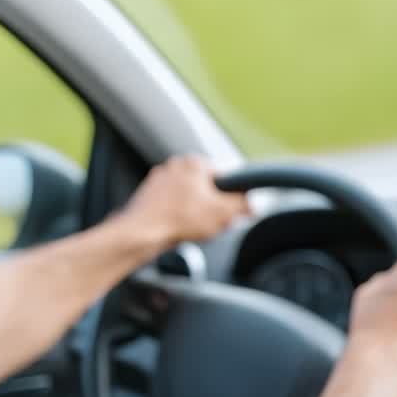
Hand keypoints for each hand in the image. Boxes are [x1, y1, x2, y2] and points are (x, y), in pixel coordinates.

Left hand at [120, 155, 249, 245]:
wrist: (141, 234)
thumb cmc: (180, 220)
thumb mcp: (224, 213)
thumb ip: (244, 205)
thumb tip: (255, 204)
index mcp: (194, 163)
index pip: (225, 176)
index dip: (232, 197)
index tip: (232, 212)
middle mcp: (175, 166)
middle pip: (206, 187)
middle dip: (212, 206)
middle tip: (212, 223)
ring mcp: (159, 181)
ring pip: (188, 198)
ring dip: (194, 212)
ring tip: (192, 229)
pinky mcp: (148, 196)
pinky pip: (171, 207)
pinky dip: (177, 217)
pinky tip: (177, 230)